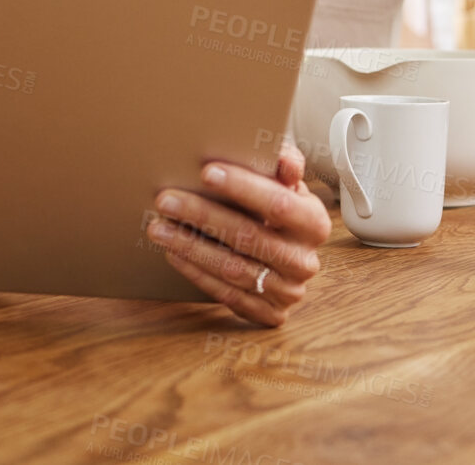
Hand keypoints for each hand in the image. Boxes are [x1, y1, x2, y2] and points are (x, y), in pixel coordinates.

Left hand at [147, 148, 331, 326]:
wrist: (287, 256)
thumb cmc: (280, 211)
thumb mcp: (288, 185)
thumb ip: (286, 165)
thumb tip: (283, 159)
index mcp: (315, 223)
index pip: (279, 203)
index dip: (242, 187)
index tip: (206, 172)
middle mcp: (305, 261)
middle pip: (249, 237)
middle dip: (203, 215)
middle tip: (166, 200)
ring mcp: (289, 291)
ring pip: (233, 269)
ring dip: (191, 247)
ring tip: (159, 227)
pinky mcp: (270, 315)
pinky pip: (227, 296)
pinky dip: (197, 273)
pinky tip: (174, 253)